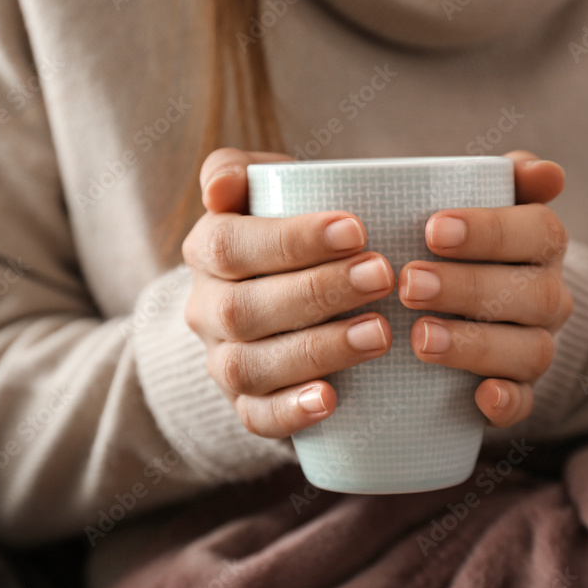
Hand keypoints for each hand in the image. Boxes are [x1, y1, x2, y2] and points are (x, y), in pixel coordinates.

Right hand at [182, 149, 394, 437]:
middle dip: (317, 292)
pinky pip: (256, 417)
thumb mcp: (266, 190)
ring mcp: (222, 362)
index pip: (232, 245)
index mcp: (207, 251)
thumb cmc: (290, 233)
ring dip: (318, 349)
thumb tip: (217, 190)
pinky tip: (331, 399)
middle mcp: (206, 309)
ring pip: (251, 365)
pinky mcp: (246, 404)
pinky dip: (292, 411)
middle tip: (382, 275)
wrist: (281, 299)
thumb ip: (240, 170)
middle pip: (245, 308)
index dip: (292, 240)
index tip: (357, 229)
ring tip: (380, 333)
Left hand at [398, 151, 570, 427]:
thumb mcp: (471, 203)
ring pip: (530, 350)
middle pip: (532, 293)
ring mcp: (536, 346)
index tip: (431, 230)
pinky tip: (481, 397)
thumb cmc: (455, 244)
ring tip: (421, 339)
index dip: (490, 230)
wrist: (459, 306)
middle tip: (409, 284)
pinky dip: (507, 402)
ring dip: (477, 345)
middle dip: (469, 288)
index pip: (537, 231)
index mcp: (541, 244)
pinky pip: (526, 404)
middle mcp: (548, 296)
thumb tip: (546, 173)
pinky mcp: (519, 391)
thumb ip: (499, 178)